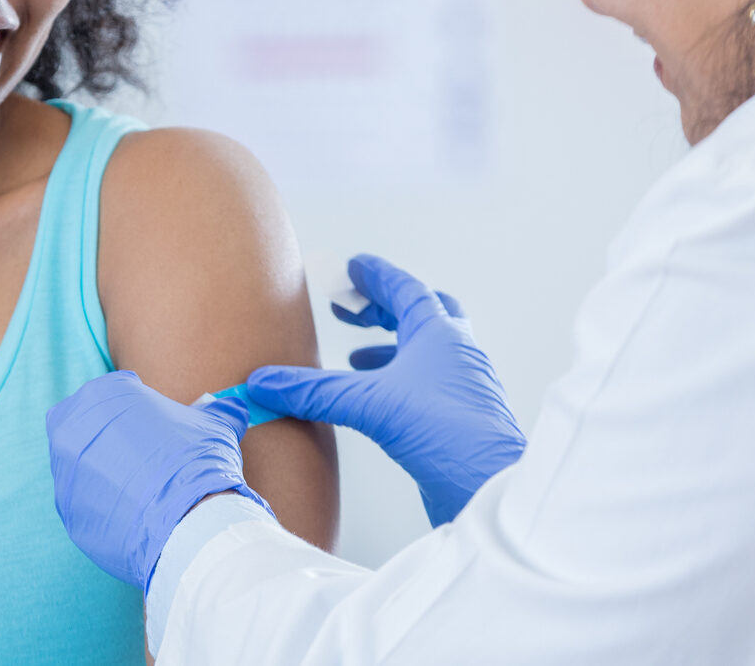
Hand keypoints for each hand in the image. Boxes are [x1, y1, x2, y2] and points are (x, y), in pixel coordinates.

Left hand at [46, 370, 272, 591]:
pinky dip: (104, 508)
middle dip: (110, 441)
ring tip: (141, 491)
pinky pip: (85, 505)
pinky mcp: (68, 510)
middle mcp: (72, 428)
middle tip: (142, 459)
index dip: (137, 412)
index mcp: (103, 394)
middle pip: (87, 427)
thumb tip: (232, 409)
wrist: (189, 518)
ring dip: (105, 476)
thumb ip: (218, 412)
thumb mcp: (215, 426)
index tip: (154, 430)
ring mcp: (65, 472)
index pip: (113, 394)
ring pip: (82, 469)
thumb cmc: (199, 461)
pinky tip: (133, 514)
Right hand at [245, 254, 523, 526]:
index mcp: (439, 334)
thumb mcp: (367, 404)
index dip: (376, 276)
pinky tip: (379, 400)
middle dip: (382, 309)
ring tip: (357, 357)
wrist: (491, 487)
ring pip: (426, 352)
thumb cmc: (445, 433)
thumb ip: (313, 391)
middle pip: (421, 314)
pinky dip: (401, 380)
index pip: (405, 289)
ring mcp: (462, 386)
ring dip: (392, 347)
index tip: (354, 267)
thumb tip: (262, 383)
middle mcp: (456, 353)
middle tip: (348, 310)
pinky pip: (428, 384)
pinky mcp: (460, 417)